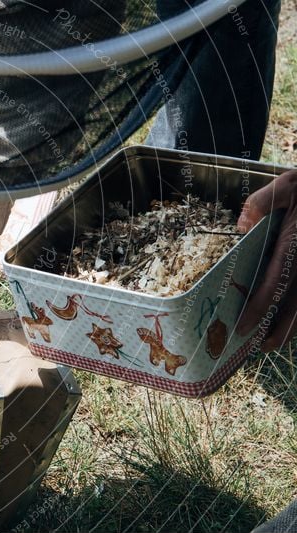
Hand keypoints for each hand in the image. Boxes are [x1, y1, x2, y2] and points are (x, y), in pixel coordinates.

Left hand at [236, 170, 296, 350]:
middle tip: (260, 348)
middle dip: (280, 329)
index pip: (276, 284)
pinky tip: (289, 321)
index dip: (260, 308)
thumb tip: (241, 225)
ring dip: (292, 326)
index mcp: (296, 246)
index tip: (244, 326)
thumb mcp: (288, 184)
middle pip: (296, 304)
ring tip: (272, 343)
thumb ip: (263, 202)